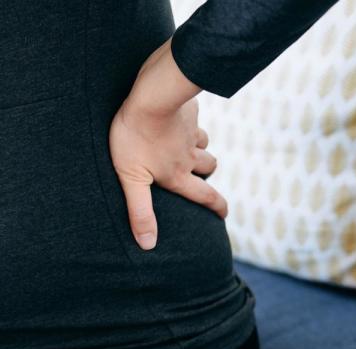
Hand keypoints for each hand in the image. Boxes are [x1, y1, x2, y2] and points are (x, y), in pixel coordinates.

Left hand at [108, 37, 227, 250]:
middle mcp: (188, 156)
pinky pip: (194, 120)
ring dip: (199, 147)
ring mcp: (191, 132)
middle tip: (200, 176)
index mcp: (176, 174)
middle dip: (207, 173)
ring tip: (186, 148)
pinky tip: (179, 119)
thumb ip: (140, 211)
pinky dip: (190, 123)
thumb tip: (148, 245)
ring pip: (203, 142)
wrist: (151, 97)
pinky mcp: (188, 112)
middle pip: (209, 166)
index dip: (216, 207)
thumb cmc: (135, 139)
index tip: (224, 214)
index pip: (203, 196)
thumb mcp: (131, 179)